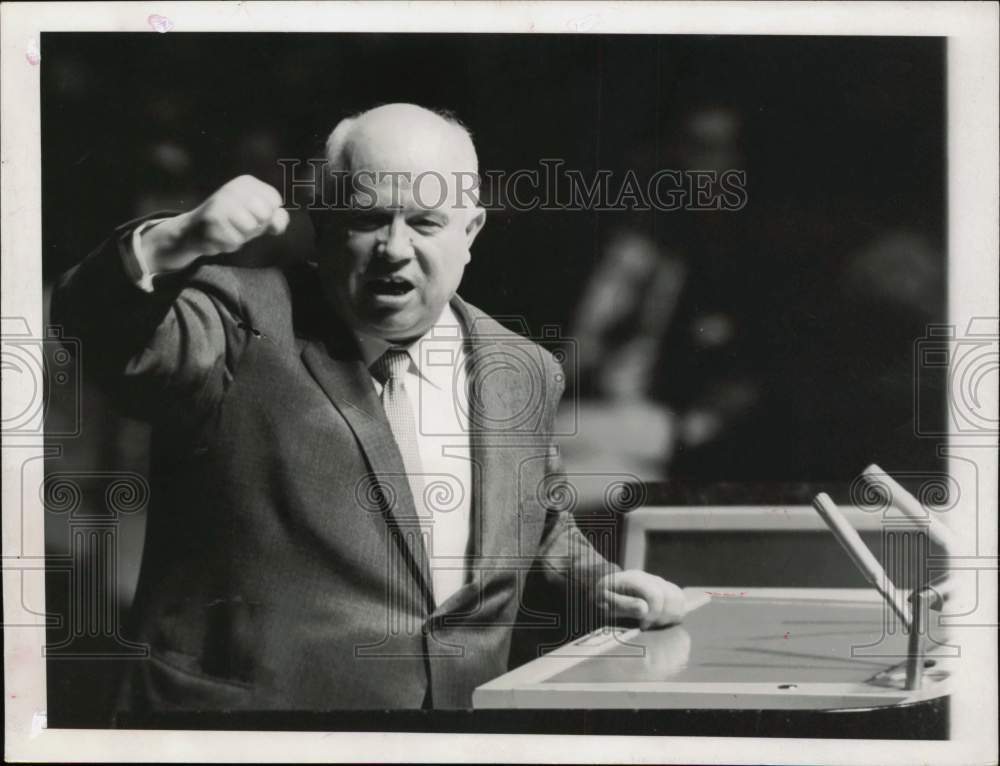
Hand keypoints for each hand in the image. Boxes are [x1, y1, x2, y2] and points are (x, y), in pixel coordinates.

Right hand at [142, 175, 289, 270]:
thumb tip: (278, 223)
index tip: (254, 215)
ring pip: (250, 228)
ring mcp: (221, 203)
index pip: (275, 200)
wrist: (194, 231)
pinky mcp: (212, 220)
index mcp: (247, 183)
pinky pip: (235, 241)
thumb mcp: (258, 218)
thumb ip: (276, 219)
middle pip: (265, 214)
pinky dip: (229, 244)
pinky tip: (218, 236)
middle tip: (240, 223)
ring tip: (229, 230)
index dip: (269, 215)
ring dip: (242, 236)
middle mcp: (233, 187)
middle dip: (256, 226)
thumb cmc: (233, 223)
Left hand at [596, 570, 685, 629]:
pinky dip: (675, 613)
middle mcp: (650, 578)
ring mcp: (659, 583)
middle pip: (672, 597)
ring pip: (679, 598)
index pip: (656, 596)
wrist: (603, 588)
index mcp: (634, 579)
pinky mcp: (665, 590)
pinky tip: (661, 620)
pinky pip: (680, 601)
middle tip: (648, 625)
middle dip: (663, 617)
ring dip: (671, 615)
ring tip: (655, 623)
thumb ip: (623, 605)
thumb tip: (644, 609)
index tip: (642, 627)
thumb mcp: (604, 603)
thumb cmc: (601, 598)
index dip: (653, 615)